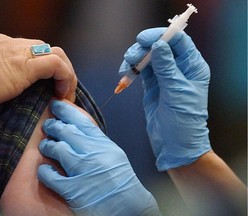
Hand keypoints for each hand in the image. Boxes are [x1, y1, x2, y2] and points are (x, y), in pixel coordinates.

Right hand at [0, 33, 76, 111]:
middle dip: (60, 70)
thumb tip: (9, 87)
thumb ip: (0, 75)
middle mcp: (14, 44)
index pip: (34, 50)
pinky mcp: (26, 65)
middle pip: (48, 50)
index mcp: (3, 45)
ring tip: (65, 94)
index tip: (50, 86)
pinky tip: (61, 94)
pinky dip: (65, 78)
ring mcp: (20, 52)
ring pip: (57, 54)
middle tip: (61, 90)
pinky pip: (57, 65)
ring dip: (66, 75)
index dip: (47, 67)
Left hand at [38, 100, 160, 215]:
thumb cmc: (121, 179)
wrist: (129, 206)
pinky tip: (44, 169)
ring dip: (47, 146)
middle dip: (52, 125)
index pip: (81, 120)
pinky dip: (44, 171)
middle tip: (48, 125)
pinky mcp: (73, 190)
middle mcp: (92, 154)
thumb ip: (96, 140)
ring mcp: (82, 171)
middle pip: (65, 131)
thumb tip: (77, 128)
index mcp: (103, 144)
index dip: (65, 110)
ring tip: (46, 146)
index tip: (55, 104)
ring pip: (56, 149)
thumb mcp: (113, 153)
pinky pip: (50, 175)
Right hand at [119, 28, 211, 170]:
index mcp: (192, 67)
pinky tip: (125, 73)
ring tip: (126, 66)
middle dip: (143, 48)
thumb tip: (159, 44)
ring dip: (135, 58)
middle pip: (160, 47)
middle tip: (131, 56)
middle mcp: (179, 69)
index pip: (178, 42)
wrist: (175, 145)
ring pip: (148, 58)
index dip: (161, 35)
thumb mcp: (176, 92)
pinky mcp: (152, 86)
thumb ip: (167, 68)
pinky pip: (141, 71)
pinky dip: (132, 70)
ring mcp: (164, 77)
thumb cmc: (183, 121)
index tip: (143, 39)